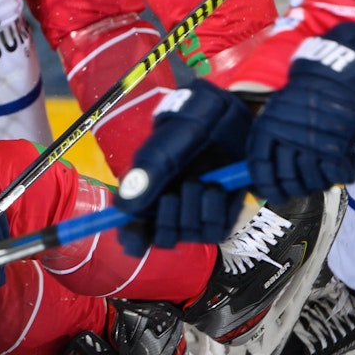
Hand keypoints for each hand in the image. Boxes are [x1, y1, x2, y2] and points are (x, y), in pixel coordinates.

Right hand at [113, 79, 251, 255]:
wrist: (231, 115)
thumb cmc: (190, 125)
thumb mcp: (164, 148)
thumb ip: (145, 176)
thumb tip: (123, 209)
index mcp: (146, 194)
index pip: (133, 232)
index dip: (132, 239)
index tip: (137, 236)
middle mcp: (170, 207)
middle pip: (164, 238)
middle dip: (169, 220)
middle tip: (173, 195)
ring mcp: (198, 210)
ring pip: (192, 235)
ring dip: (195, 210)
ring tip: (199, 181)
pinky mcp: (224, 211)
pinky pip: (218, 229)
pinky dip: (217, 209)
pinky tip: (216, 187)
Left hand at [249, 22, 354, 203]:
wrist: (337, 78)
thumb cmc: (307, 96)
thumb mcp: (278, 112)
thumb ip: (271, 139)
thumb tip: (265, 172)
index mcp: (266, 129)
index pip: (260, 167)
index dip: (266, 186)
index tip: (274, 196)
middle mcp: (286, 138)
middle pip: (286, 178)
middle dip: (293, 189)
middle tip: (299, 191)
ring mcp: (312, 145)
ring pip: (311, 180)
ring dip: (316, 184)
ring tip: (320, 179)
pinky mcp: (337, 148)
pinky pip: (336, 175)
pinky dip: (340, 176)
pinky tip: (341, 170)